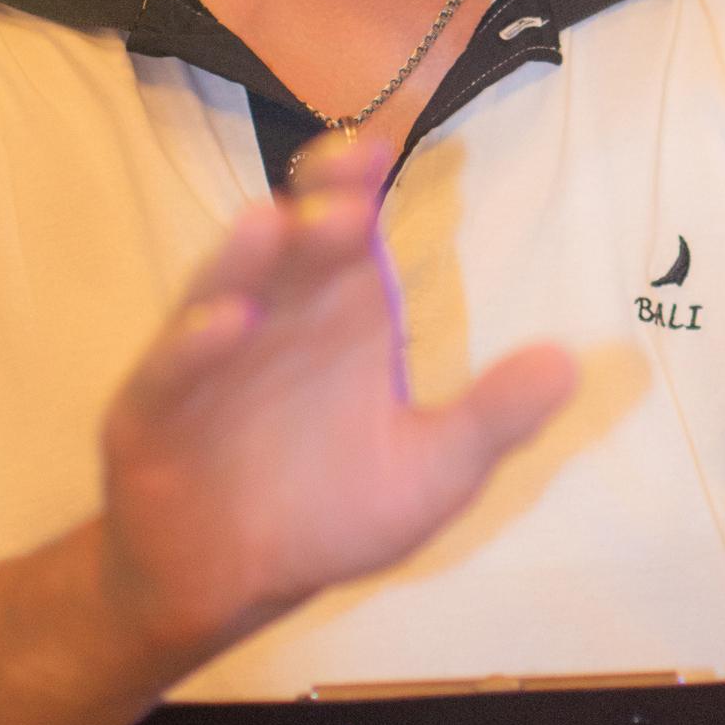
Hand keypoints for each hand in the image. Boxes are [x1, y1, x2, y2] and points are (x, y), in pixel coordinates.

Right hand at [97, 131, 575, 669]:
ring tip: (274, 219)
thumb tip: (570, 364)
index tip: (387, 143)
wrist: (224, 581)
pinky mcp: (155, 413)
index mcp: (338, 312)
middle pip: (292, 244)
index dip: (360, 179)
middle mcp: (273, 315)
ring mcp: (207, 359)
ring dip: (246, 258)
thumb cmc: (328, 509)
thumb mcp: (430, 473)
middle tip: (351, 170)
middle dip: (318, 204)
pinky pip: (173, 370)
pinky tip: (228, 323)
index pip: (349, 226)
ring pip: (224, 289)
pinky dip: (195, 345)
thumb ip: (492, 419)